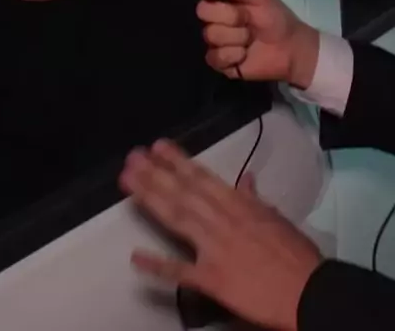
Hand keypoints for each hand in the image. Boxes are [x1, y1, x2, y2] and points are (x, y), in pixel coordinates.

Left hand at [120, 140, 321, 330]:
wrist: (309, 291)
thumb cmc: (297, 255)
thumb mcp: (277, 219)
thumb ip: (255, 199)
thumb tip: (246, 178)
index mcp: (239, 205)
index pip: (202, 177)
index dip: (178, 160)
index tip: (158, 146)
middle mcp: (222, 220)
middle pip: (183, 192)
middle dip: (156, 173)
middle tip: (132, 157)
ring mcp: (215, 248)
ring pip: (177, 218)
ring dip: (151, 198)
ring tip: (128, 183)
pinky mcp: (212, 279)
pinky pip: (181, 271)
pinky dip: (158, 265)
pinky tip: (136, 257)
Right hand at [197, 0, 319, 88]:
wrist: (290, 48)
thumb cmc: (276, 18)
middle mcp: (216, 17)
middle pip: (203, 11)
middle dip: (229, 16)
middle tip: (248, 20)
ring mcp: (215, 40)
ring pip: (211, 35)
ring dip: (236, 37)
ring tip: (251, 39)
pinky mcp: (219, 61)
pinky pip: (214, 56)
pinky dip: (233, 55)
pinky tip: (245, 55)